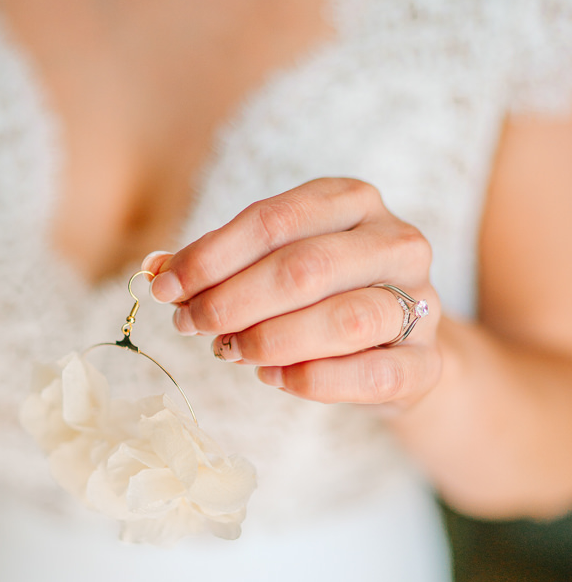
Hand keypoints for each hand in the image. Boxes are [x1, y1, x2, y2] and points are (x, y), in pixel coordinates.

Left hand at [145, 178, 441, 409]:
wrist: (396, 350)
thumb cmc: (321, 298)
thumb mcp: (273, 266)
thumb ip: (221, 264)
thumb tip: (154, 272)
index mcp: (353, 202)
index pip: (275, 220)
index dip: (213, 255)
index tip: (166, 288)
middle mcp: (396, 242)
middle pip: (305, 268)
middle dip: (233, 300)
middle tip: (190, 325)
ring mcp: (420, 302)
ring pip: (345, 319)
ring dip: (271, 340)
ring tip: (228, 352)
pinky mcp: (427, 362)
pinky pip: (373, 374)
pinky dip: (313, 379)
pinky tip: (272, 377)